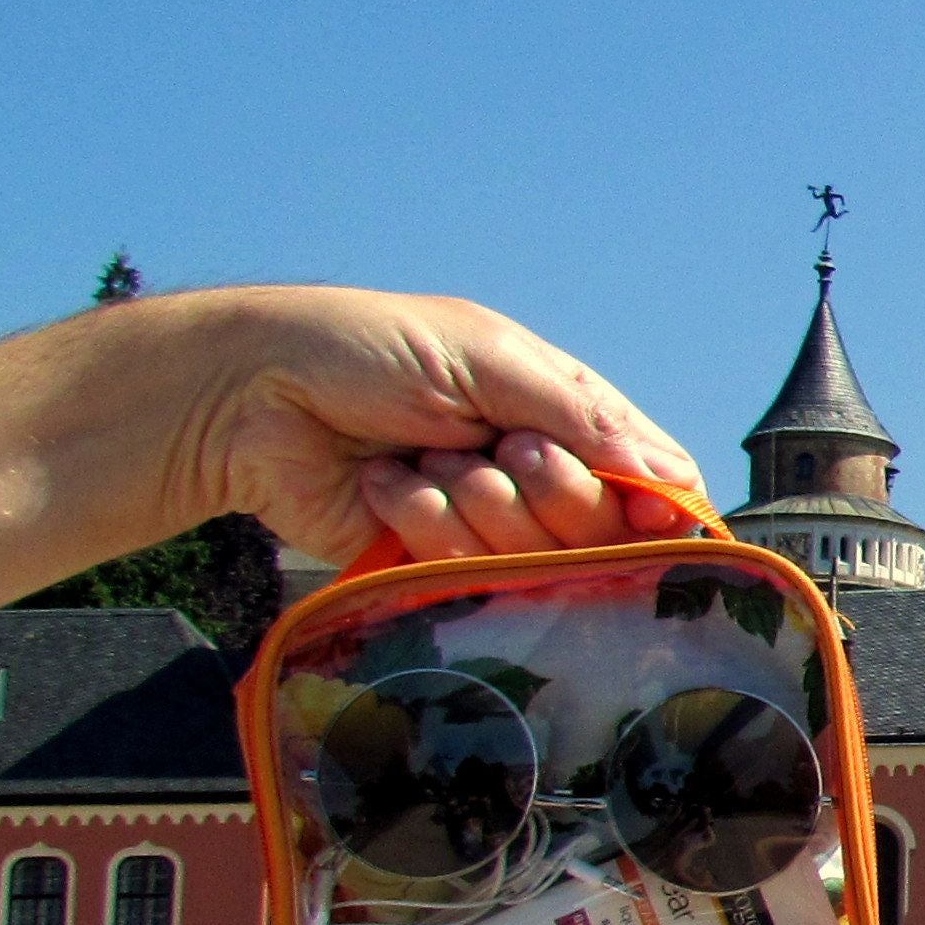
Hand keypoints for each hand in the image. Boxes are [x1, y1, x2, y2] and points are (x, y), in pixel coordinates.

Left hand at [140, 288, 707, 566]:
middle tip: (498, 450)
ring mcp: (484, 522)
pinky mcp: (431, 563)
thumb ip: (581, 415)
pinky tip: (385, 486)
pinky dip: (424, 525)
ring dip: (475, 503)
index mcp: (559, 409)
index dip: (655, 502)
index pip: (648, 475)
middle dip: (550, 492)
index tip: (646, 510)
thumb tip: (672, 479)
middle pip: (601, 529)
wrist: (252, 393)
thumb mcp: (485, 358)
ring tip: (422, 457)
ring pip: (533, 557)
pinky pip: (466, 574)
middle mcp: (533, 471)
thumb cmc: (365, 349)